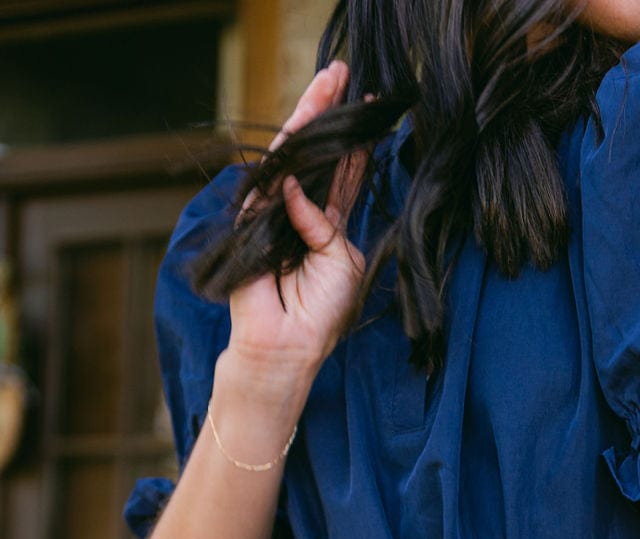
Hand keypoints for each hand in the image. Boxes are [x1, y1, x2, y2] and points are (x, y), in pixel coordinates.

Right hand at [227, 60, 375, 375]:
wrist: (288, 343)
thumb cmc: (321, 313)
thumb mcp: (341, 262)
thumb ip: (328, 222)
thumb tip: (297, 187)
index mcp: (328, 225)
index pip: (342, 174)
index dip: (353, 143)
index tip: (368, 109)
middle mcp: (301, 212)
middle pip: (316, 155)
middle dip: (328, 115)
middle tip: (341, 75)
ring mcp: (274, 213)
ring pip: (291, 157)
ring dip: (308, 120)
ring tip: (325, 84)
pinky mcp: (252, 219)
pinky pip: (269, 182)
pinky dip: (286, 163)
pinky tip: (303, 136)